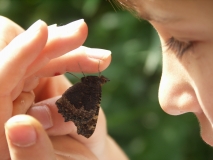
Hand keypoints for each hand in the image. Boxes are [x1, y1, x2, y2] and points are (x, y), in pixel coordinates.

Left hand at [0, 16, 114, 158]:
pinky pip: (56, 64)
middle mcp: (5, 106)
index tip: (42, 31)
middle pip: (19, 62)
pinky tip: (97, 62)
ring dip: (71, 53)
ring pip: (41, 58)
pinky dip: (77, 61)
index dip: (17, 55)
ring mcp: (22, 92)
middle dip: (51, 46)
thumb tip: (18, 127)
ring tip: (101, 58)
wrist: (82, 158)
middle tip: (79, 33)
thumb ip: (31, 155)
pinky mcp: (39, 84)